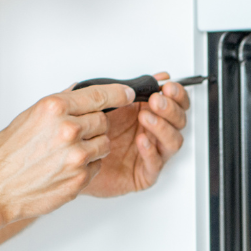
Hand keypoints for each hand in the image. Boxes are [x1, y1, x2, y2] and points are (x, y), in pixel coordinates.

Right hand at [0, 83, 130, 224]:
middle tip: (75, 134)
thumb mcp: (30, 117)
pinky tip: (66, 167)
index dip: (118, 94)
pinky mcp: (80, 178)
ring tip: (69, 152)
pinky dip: (87, 166)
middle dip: (94, 126)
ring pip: (104, 144)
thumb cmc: (7, 155)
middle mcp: (68, 129)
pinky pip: (97, 165)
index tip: (127, 94)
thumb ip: (59, 106)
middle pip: (103, 121)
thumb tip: (80, 94)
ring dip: (93, 146)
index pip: (99, 95)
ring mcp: (77, 155)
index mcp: (55, 108)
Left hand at [82, 72, 190, 198]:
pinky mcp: (143, 174)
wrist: (71, 161)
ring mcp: (151, 153)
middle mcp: (153, 133)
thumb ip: (127, 87)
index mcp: (148, 113)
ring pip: (173, 141)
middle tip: (156, 101)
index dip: (177, 94)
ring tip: (146, 118)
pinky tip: (142, 141)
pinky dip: (151, 151)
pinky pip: (156, 165)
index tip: (167, 87)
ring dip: (162, 127)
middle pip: (178, 121)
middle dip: (170, 109)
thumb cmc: (87, 133)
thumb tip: (152, 76)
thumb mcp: (103, 103)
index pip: (175, 103)